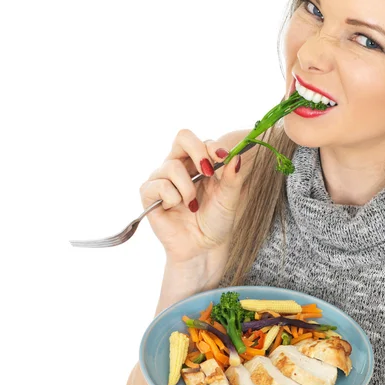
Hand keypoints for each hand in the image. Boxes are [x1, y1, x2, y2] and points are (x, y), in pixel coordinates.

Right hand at [139, 129, 245, 275]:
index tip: (222, 158)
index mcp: (199, 163)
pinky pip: (157, 184)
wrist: (203, 247)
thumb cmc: (215, 222)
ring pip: (172, 166)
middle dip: (197, 152)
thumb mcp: (229, 199)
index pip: (201, 141)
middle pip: (182, 137)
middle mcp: (179, 166)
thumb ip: (233, 177)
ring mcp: (163, 178)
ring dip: (187, 188)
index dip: (211, 146)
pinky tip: (176, 208)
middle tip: (207, 172)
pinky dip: (171, 197)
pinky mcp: (149, 194)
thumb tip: (236, 155)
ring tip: (192, 205)